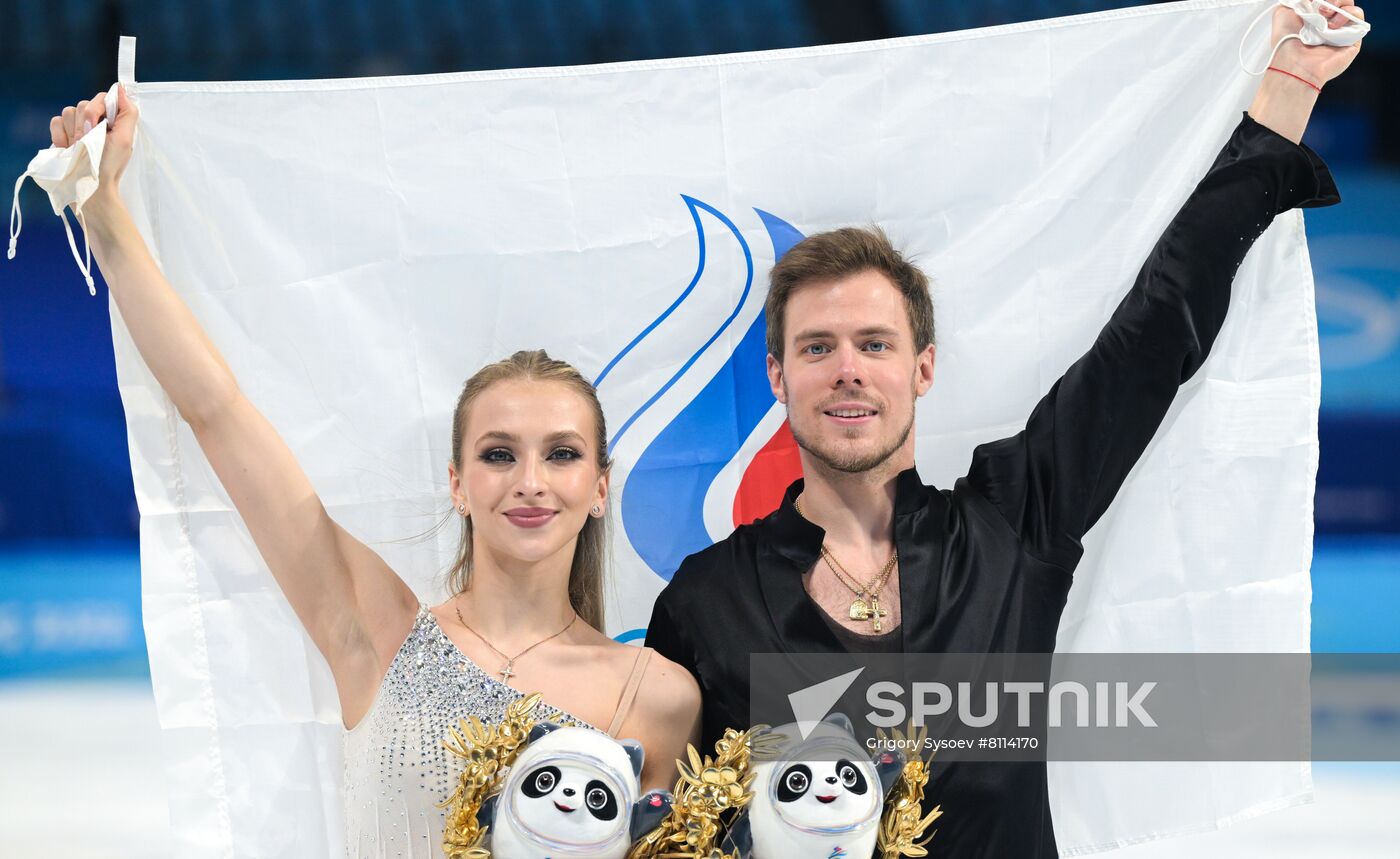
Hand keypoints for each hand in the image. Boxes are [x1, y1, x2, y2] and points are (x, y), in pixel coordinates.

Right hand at [49, 84, 138, 212]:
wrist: (88, 186)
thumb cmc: (109, 166)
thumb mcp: (125, 139)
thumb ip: (127, 113)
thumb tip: (121, 88)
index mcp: (111, 121)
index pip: (102, 98)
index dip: (98, 108)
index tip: (99, 123)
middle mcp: (94, 121)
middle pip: (83, 103)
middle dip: (86, 124)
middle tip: (89, 142)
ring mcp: (76, 127)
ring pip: (68, 111)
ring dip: (75, 132)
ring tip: (80, 149)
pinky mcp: (61, 134)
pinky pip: (56, 122)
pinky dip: (61, 136)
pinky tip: (67, 149)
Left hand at [1269, 1, 1364, 88]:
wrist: (1294, 64)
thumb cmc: (1285, 42)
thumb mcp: (1283, 12)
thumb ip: (1297, 0)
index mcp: (1313, 15)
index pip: (1325, 0)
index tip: (1311, 1)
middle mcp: (1328, 22)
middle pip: (1340, 0)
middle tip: (1320, 8)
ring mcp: (1341, 30)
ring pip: (1350, 6)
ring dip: (1339, 5)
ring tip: (1325, 16)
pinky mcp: (1353, 38)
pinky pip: (1358, 17)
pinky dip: (1348, 15)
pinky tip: (1333, 26)